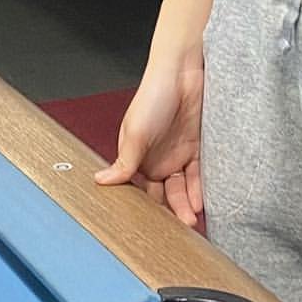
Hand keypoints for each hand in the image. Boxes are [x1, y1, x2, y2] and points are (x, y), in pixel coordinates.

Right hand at [93, 52, 204, 225]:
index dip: (146, 210)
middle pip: (164, 194)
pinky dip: (199, 190)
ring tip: (191, 221)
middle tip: (177, 231)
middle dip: (170, 213)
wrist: (184, 71)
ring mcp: (178, 154)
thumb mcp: (136, 132)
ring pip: (182, 188)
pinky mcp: (198, 147)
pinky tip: (200, 203)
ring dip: (186, 205)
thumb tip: (101, 182)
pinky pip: (199, 175)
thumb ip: (124, 162)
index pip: (140, 192)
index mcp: (137, 158)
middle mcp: (157, 159)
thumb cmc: (153, 94)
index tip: (152, 230)